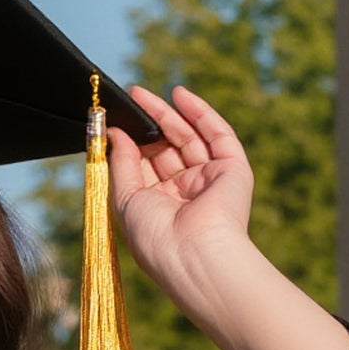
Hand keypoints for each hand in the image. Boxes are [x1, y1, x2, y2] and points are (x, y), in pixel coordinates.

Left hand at [106, 82, 256, 319]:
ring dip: (169, 114)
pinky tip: (179, 95)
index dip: (133, 144)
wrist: (194, 254)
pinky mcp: (233, 169)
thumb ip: (121, 163)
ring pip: (190, 138)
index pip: (146, 167)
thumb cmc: (155, 237)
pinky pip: (217, 134)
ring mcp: (210, 180)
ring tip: (143, 95)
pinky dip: (200, 112)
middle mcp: (186, 194)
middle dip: (149, 123)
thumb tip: (115, 133)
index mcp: (160, 207)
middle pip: (167, 149)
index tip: (115, 122)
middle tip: (131, 98)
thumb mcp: (125, 199)